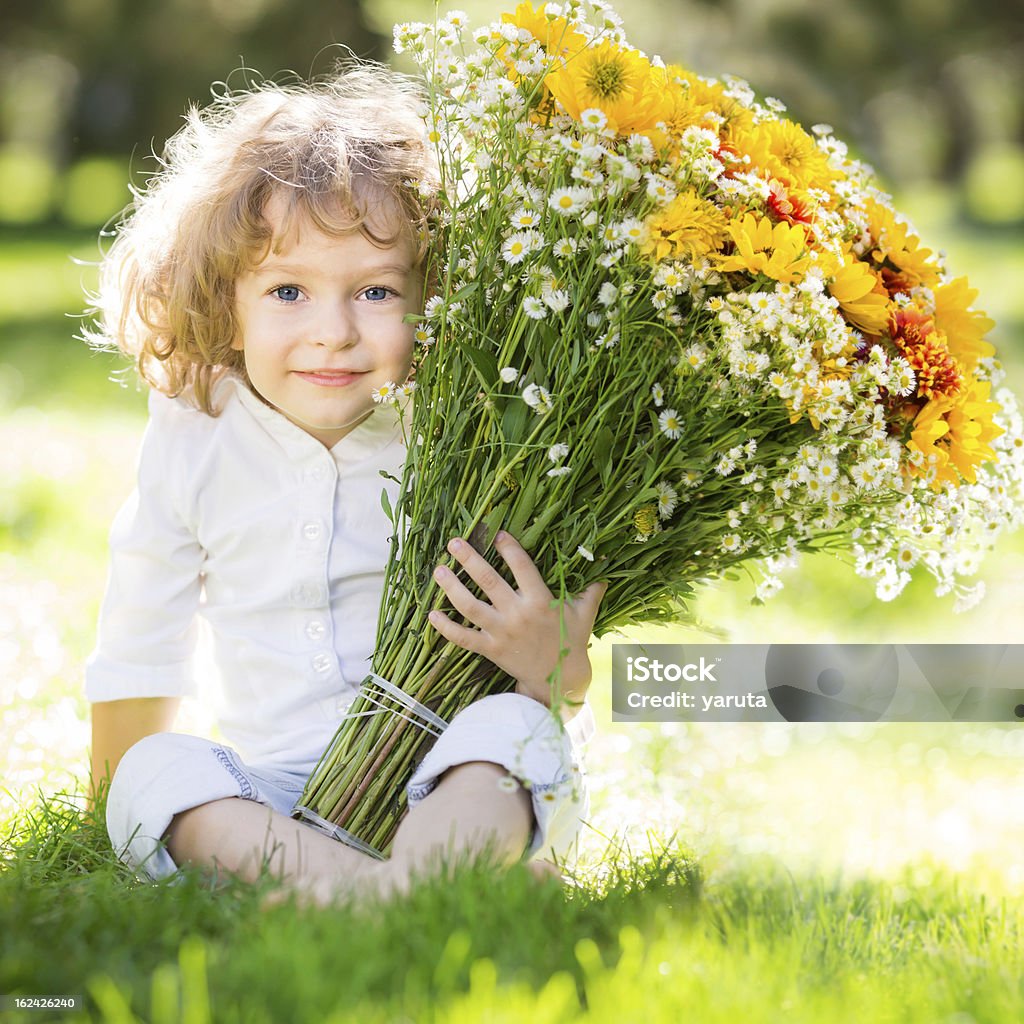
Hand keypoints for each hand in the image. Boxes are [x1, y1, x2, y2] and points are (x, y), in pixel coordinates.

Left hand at [427, 531, 606, 709]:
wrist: (560, 681)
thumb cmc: (572, 641)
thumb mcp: (585, 613)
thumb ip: (592, 588)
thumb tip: (606, 561)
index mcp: (541, 601)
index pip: (522, 566)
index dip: (509, 548)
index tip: (497, 532)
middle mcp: (518, 615)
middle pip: (488, 581)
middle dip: (469, 559)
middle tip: (454, 542)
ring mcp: (501, 633)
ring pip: (470, 606)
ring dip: (451, 587)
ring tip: (438, 569)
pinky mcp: (491, 650)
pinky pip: (463, 638)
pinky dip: (445, 627)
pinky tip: (431, 613)